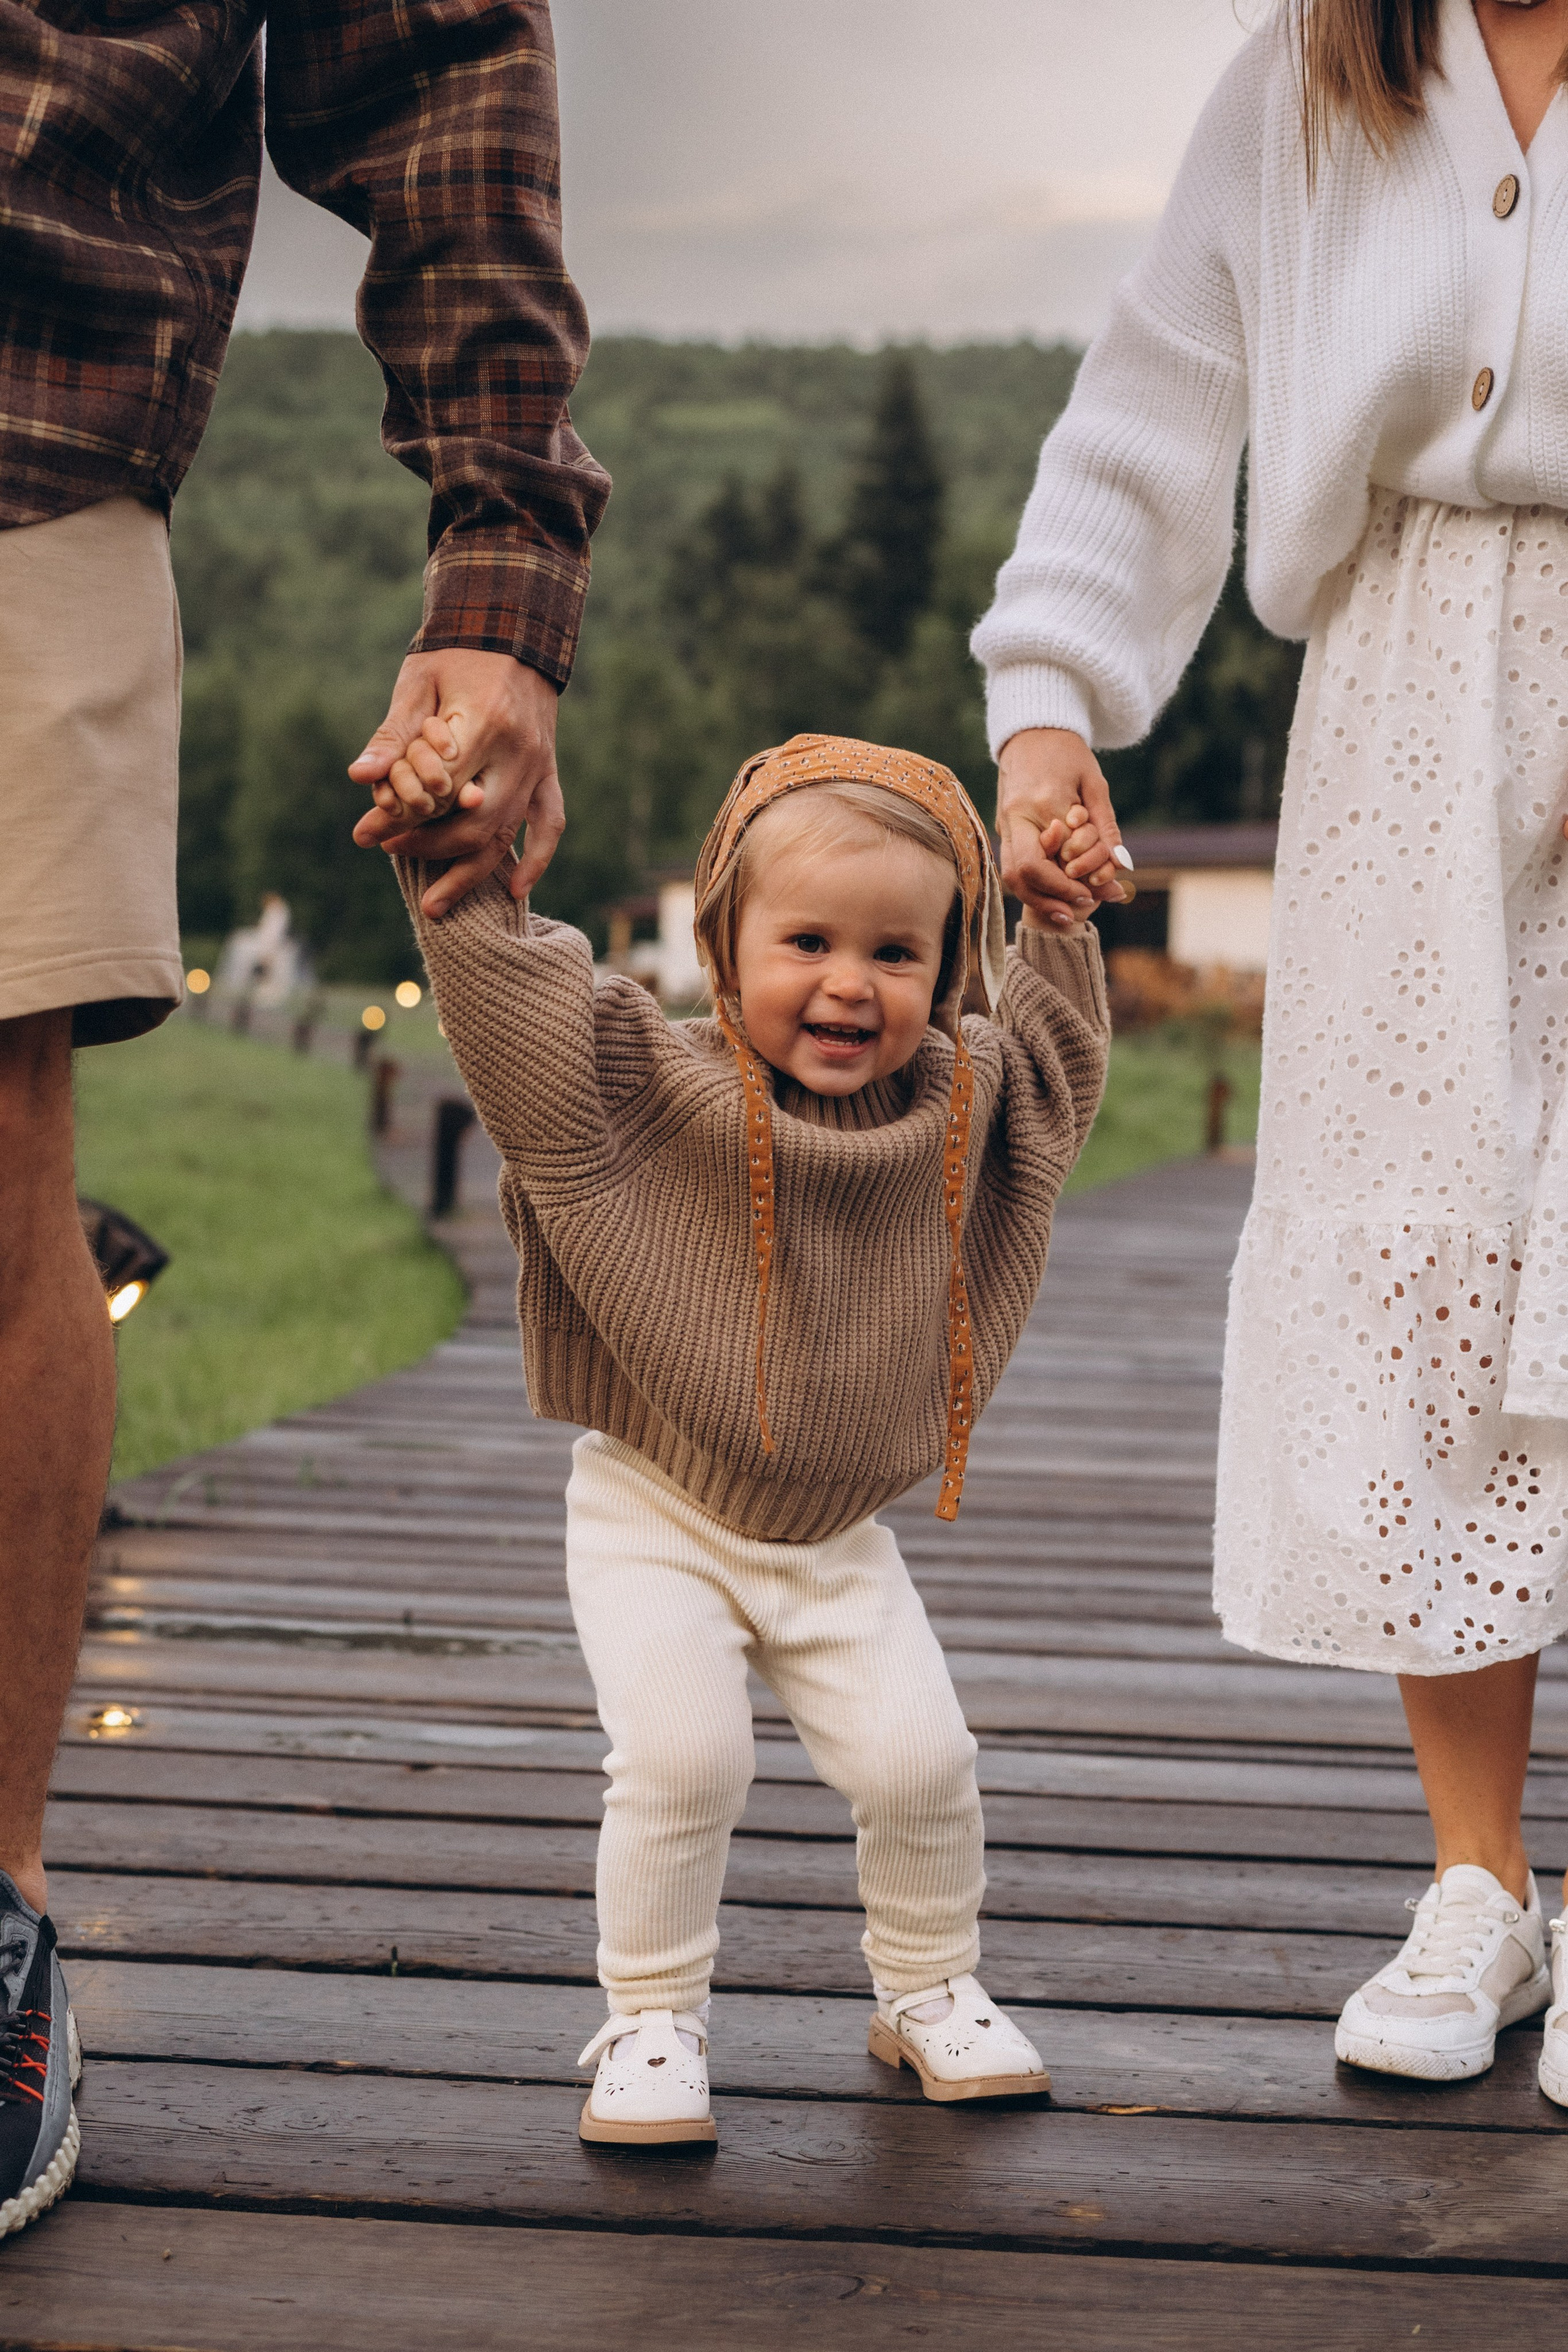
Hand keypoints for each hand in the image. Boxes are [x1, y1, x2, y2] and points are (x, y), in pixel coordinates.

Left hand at [350, 652, 563, 917]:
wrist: (516, 628)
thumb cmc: (458, 652)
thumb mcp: (418, 683)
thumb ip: (393, 734)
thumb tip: (359, 777)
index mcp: (486, 724)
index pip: (439, 790)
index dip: (400, 817)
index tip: (366, 833)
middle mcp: (519, 752)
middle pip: (474, 822)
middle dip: (429, 848)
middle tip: (390, 857)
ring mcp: (539, 766)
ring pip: (508, 834)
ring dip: (470, 873)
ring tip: (435, 906)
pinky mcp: (549, 772)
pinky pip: (550, 823)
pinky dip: (538, 860)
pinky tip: (516, 891)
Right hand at [997, 727, 1131, 927]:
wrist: (1032, 728)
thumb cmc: (1068, 752)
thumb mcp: (1095, 784)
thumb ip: (1106, 826)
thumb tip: (1123, 864)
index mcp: (1042, 802)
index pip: (1055, 857)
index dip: (1072, 883)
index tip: (1095, 894)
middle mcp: (1017, 816)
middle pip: (1023, 873)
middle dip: (1051, 896)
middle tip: (1079, 909)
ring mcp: (1004, 822)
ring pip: (1012, 876)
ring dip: (1038, 898)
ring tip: (1065, 912)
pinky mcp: (1003, 826)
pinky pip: (1011, 865)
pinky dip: (1031, 886)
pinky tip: (1052, 895)